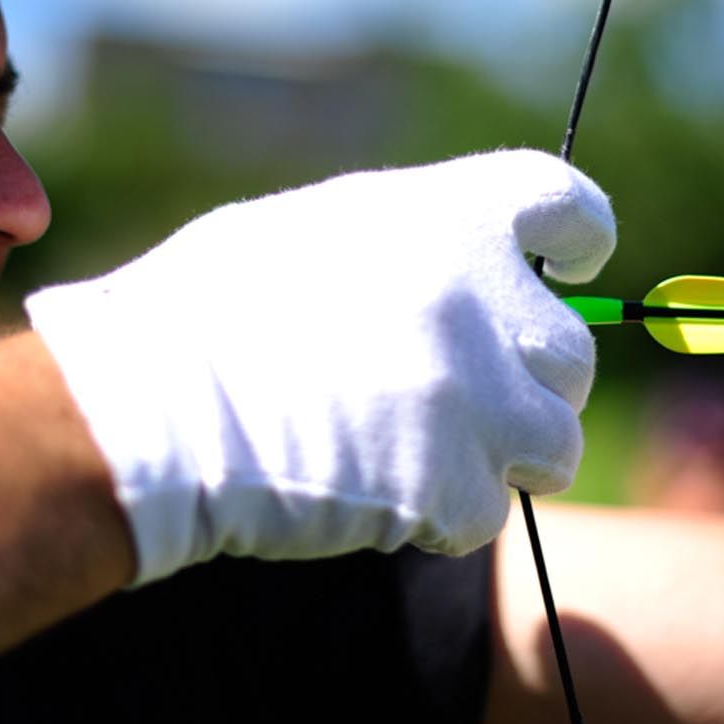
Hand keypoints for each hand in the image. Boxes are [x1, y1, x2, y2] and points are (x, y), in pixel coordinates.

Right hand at [26, 150, 615, 583]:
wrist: (147, 405)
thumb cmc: (202, 312)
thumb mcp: (310, 233)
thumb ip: (408, 243)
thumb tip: (461, 265)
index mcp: (449, 215)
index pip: (572, 206)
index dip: (576, 243)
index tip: (564, 270)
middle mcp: (483, 297)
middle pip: (570, 349)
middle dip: (527, 381)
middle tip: (462, 400)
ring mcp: (476, 395)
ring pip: (558, 439)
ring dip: (508, 455)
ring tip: (425, 458)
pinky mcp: (451, 484)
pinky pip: (490, 512)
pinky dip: (444, 517)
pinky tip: (375, 497)